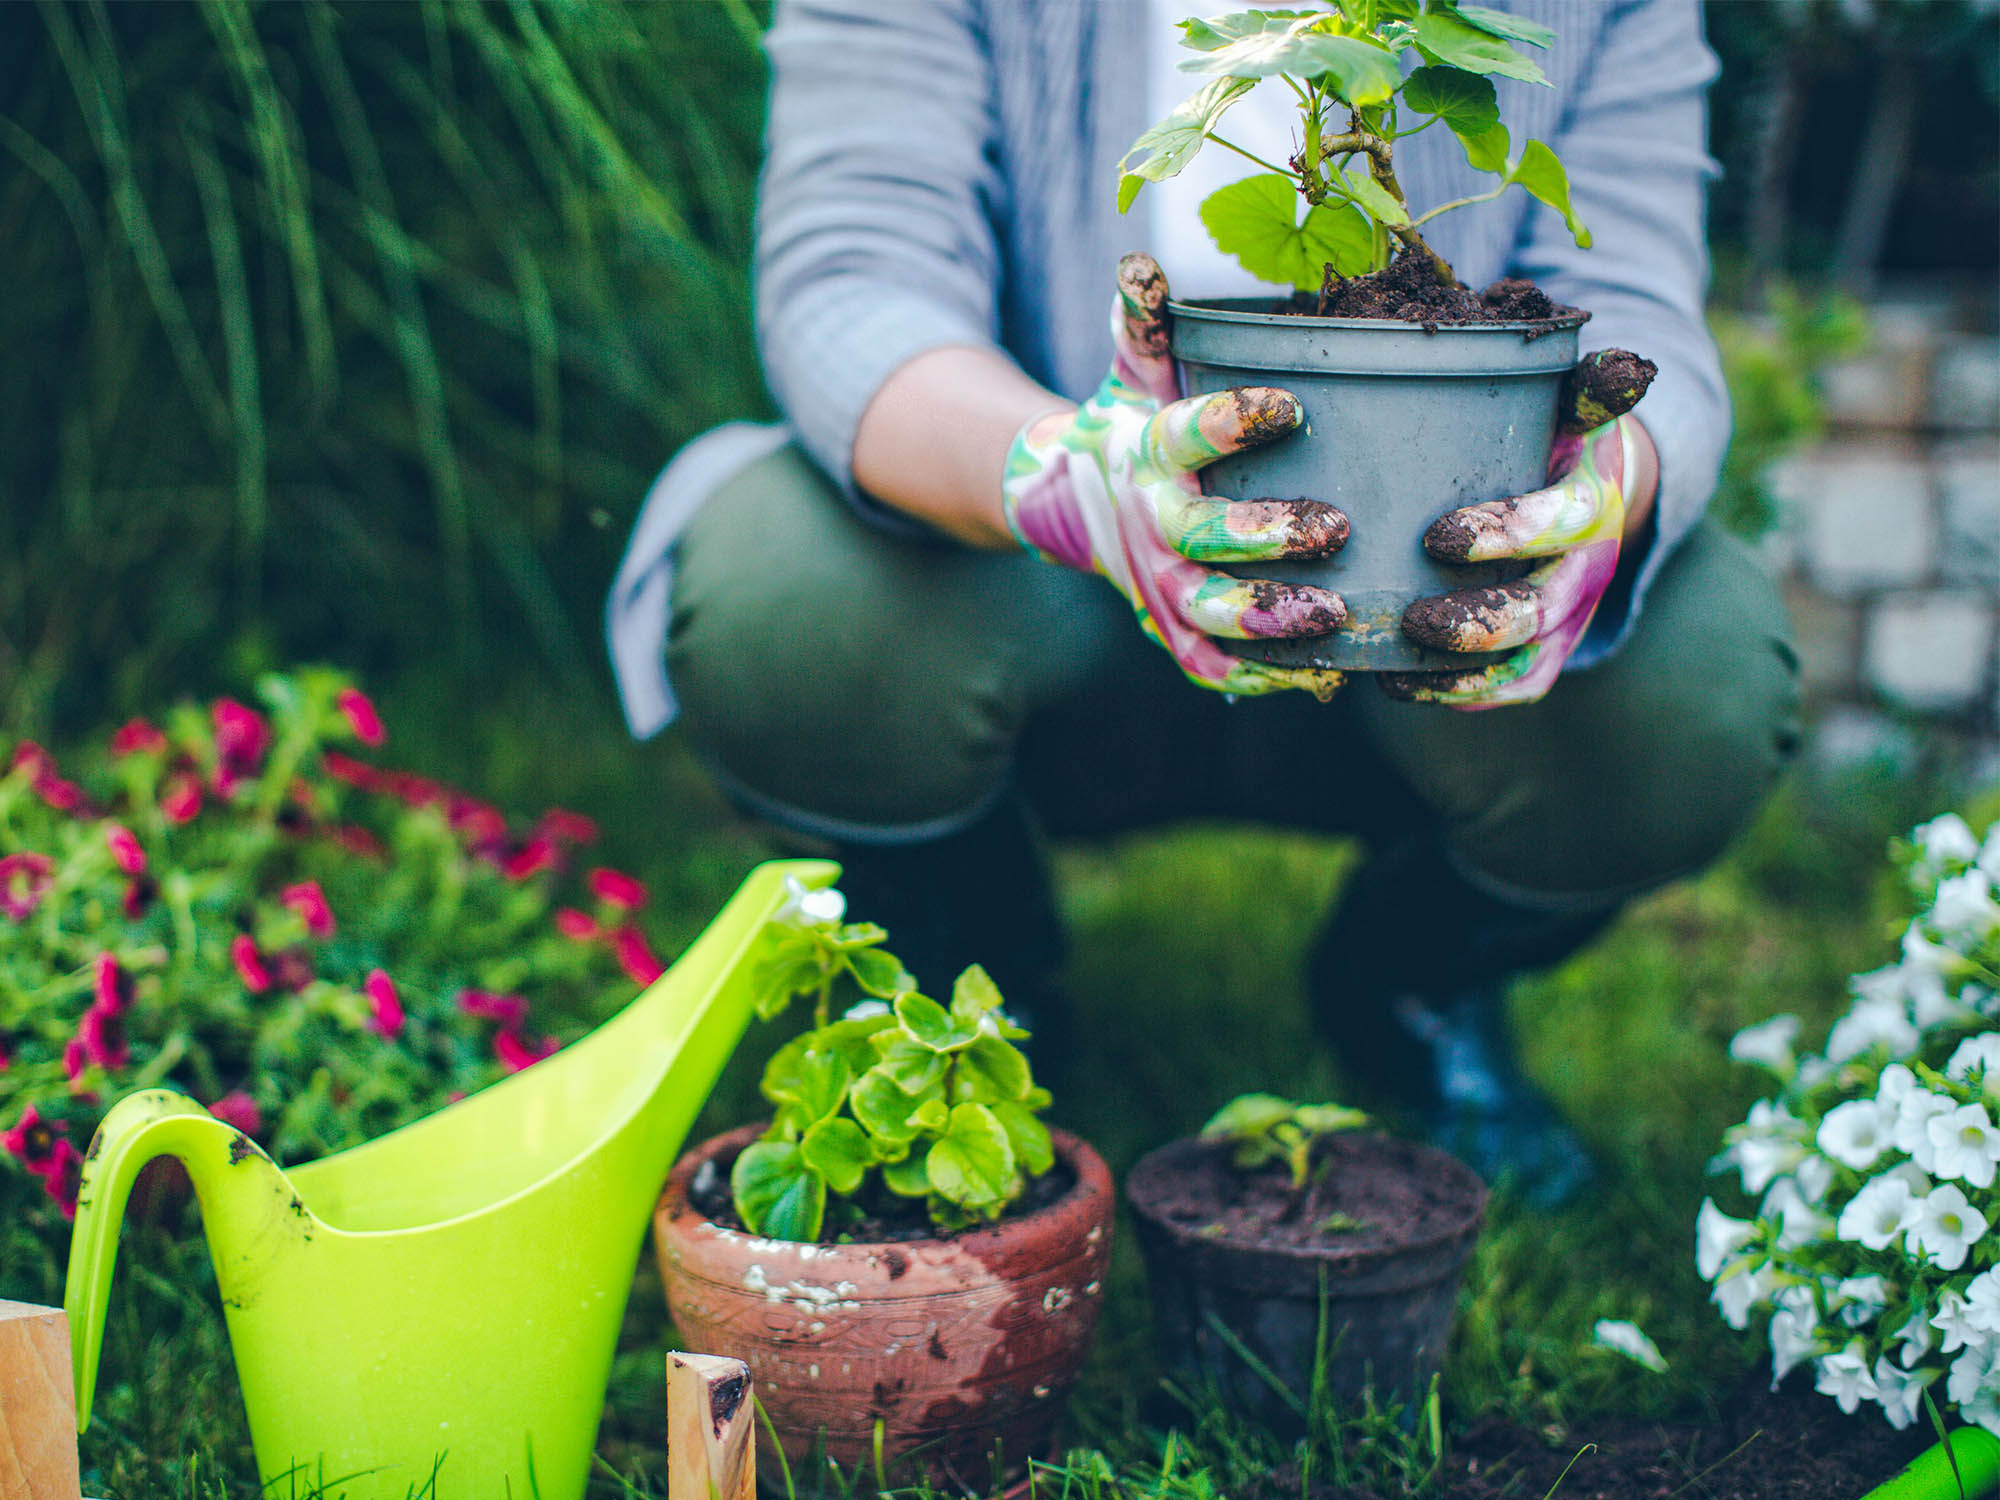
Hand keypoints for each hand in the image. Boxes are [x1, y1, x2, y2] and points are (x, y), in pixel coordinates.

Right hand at [1001, 254, 1349, 698]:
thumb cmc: (1135, 423)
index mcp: (1151, 453)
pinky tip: (1323, 675)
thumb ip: (1148, 321)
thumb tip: (1141, 261)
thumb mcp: (1137, 370)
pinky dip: (1263, 676)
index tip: (1292, 405)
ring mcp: (1162, 586)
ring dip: (1271, 618)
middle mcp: (1152, 526)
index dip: (1235, 422)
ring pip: (1211, 612)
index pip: (1189, 435)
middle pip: (1202, 538)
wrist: (1075, 504)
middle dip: (1265, 536)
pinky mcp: (1175, 631)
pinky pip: (1214, 665)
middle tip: (1334, 526)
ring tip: (1337, 611)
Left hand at [1385, 414, 1646, 709]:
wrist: (1592, 484)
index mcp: (1591, 501)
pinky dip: (1460, 695)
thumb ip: (1587, 387)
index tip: (1437, 538)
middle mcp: (1587, 567)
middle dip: (1478, 622)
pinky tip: (1397, 685)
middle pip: (1542, 611)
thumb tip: (1628, 368)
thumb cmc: (1556, 434)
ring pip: (1526, 662)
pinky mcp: (1548, 649)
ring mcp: (1569, 616)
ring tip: (1397, 665)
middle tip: (1412, 620)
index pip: (1561, 524)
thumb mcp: (1572, 403)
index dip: (1506, 535)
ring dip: (1464, 672)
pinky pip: (1513, 687)